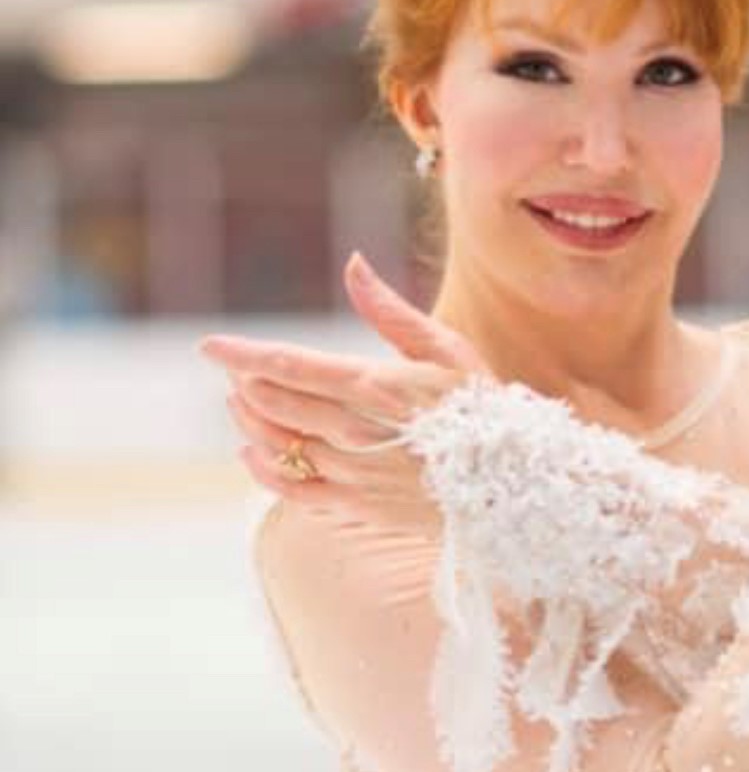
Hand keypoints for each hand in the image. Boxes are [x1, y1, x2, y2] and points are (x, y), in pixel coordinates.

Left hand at [199, 253, 490, 522]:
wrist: (516, 488)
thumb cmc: (485, 411)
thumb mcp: (447, 349)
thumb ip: (390, 311)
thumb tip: (353, 264)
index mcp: (376, 385)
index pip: (290, 366)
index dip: (243, 355)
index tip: (210, 346)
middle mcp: (357, 432)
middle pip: (275, 404)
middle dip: (247, 385)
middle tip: (235, 371)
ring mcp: (356, 474)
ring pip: (279, 445)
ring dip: (251, 422)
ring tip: (241, 404)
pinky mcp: (361, 507)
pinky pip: (295, 491)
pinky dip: (266, 471)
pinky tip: (252, 455)